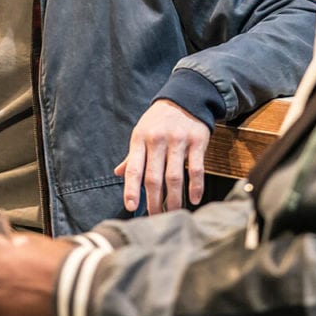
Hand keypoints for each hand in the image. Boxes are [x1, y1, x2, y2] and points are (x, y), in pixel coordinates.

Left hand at [114, 98, 209, 213]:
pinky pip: (196, 168)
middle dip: (153, 201)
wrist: (186, 97)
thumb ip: (132, 155)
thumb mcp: (141, 132)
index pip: (133, 168)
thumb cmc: (159, 120)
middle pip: (154, 177)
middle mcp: (158, 139)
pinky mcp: (197, 141)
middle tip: (155, 218)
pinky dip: (196, 186)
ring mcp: (179, 140)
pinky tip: (194, 199)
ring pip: (174, 176)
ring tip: (172, 213)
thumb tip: (118, 173)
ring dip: (173, 198)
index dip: (131, 189)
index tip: (131, 207)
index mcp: (140, 138)